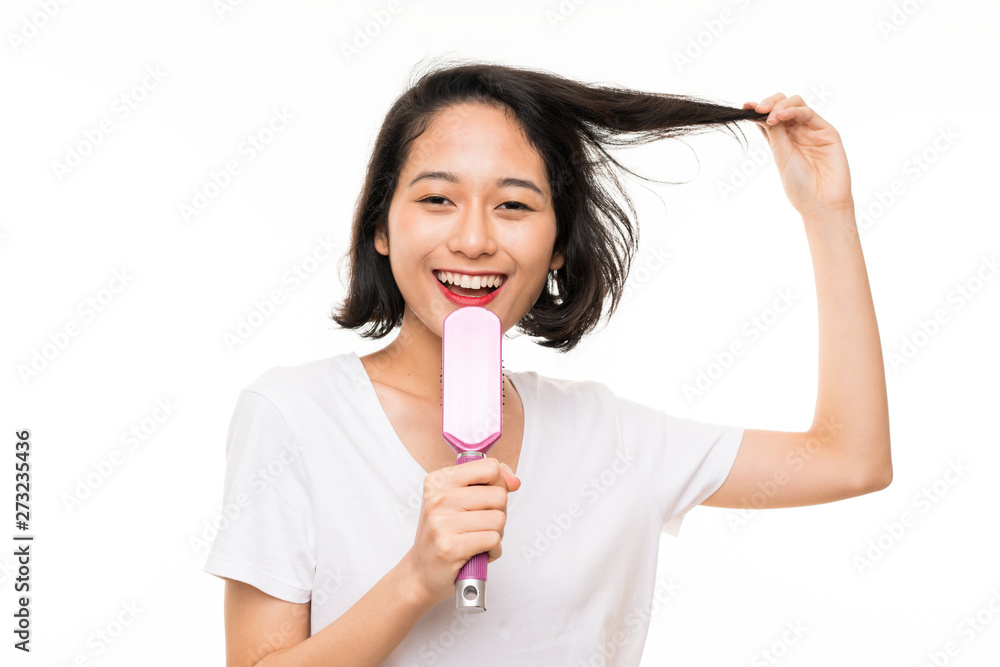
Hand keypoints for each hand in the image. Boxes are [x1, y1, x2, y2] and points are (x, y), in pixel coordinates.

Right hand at [403, 457, 520, 605]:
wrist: (421, 571)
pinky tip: (478, 553)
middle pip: (499, 495)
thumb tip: (513, 480)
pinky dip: (493, 550)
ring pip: (499, 519)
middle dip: (498, 513)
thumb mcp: (459, 499)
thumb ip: (488, 482)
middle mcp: (437, 498)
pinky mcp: (450, 547)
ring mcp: (441, 522)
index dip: (499, 483)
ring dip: (496, 534)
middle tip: (480, 525)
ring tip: (477, 539)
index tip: (490, 496)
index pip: (489, 467)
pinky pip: (493, 540)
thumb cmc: (445, 533)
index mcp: (439, 480)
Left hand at [744, 94, 852, 216]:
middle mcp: (797, 132)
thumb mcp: (780, 155)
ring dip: (780, 105)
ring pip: (796, 103)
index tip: (745, 107)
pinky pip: (808, 113)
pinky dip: (793, 110)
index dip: (758, 109)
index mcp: (782, 139)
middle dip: (769, 102)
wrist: (820, 202)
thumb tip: (759, 111)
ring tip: (771, 116)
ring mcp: (812, 130)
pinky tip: (781, 116)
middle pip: (783, 104)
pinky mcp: (827, 131)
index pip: (769, 117)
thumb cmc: (799, 185)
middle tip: (758, 109)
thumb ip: (774, 132)